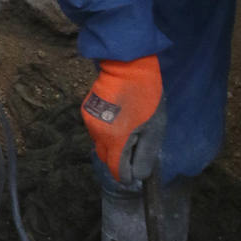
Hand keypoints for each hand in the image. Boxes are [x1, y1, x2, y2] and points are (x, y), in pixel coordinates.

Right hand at [81, 55, 165, 183]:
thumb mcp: (154, 127)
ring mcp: (89, 122)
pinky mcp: (86, 111)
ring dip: (111, 144)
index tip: (134, 174)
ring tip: (128, 129)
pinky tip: (118, 118)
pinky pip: (96, 130)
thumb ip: (145, 154)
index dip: (126, 175)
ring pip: (99, 144)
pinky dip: (106, 131)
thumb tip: (138, 176)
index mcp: (116, 139)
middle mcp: (98, 134)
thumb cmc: (145, 94)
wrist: (126, 64)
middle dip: (118, 160)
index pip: (116, 170)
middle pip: (105, 159)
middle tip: (134, 150)